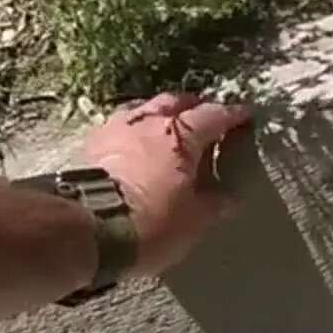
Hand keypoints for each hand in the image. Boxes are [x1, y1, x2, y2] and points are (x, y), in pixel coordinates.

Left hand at [83, 92, 252, 277]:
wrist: (85, 230)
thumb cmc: (150, 224)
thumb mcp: (196, 220)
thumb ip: (216, 202)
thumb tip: (228, 194)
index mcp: (182, 135)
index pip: (216, 115)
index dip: (234, 115)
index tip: (246, 116)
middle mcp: (149, 122)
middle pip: (178, 102)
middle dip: (195, 107)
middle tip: (207, 121)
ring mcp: (117, 129)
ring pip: (146, 110)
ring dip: (161, 115)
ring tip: (170, 130)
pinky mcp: (92, 145)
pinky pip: (121, 128)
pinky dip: (136, 132)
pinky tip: (137, 146)